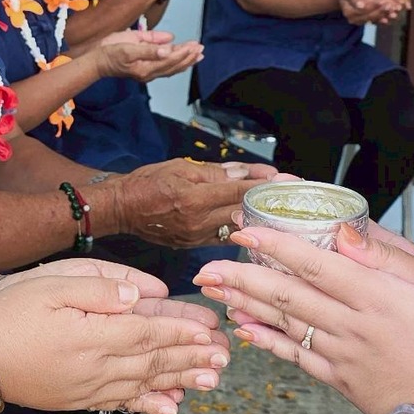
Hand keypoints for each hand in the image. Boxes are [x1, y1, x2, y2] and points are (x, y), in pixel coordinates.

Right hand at [0, 258, 227, 413]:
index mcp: (91, 333)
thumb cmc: (9, 313)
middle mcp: (95, 366)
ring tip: (212, 380)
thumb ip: (98, 288)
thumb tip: (141, 295)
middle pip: (154, 361)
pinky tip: (171, 409)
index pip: (148, 331)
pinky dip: (149, 406)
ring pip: (144, 384)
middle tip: (226, 355)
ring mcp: (87, 387)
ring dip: (181, 381)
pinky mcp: (78, 399)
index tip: (211, 327)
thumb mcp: (50, 284)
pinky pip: (121, 404)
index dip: (182, 330)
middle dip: (193, 357)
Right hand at [90, 28, 203, 82]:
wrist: (96, 61)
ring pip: (171, 68)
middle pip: (174, 66)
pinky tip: (181, 57)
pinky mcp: (144, 69)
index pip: (170, 60)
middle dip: (188, 57)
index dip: (183, 52)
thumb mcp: (128, 46)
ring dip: (185, 61)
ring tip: (197, 54)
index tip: (194, 45)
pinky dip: (176, 63)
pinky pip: (165, 68)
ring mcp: (147, 72)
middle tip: (200, 48)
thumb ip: (149, 47)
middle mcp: (149, 72)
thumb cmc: (109, 52)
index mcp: (146, 67)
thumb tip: (168, 47)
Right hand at [102, 157, 275, 248]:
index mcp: (194, 199)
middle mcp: (198, 222)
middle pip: (243, 211)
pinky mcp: (194, 245)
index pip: (239, 190)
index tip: (286, 179)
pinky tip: (257, 223)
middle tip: (292, 194)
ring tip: (281, 209)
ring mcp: (196, 237)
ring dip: (259, 217)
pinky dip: (241, 228)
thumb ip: (216, 172)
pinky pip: (224, 236)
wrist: (121, 208)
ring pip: (237, 227)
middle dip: (269, 201)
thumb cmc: (146, 184)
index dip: (265, 184)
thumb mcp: (180, 168)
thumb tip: (245, 172)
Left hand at [193, 219, 413, 413]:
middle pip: (288, 292)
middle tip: (205, 262)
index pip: (318, 263)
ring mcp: (342, 354)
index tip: (246, 230)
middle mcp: (353, 323)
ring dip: (245, 303)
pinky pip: (295, 355)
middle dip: (242, 274)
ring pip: (285, 321)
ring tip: (212, 288)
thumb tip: (401, 236)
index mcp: (383, 298)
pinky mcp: (340, 379)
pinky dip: (267, 340)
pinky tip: (243, 328)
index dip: (278, 244)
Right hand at [339, 0, 408, 26]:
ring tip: (395, 9)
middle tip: (392, 5)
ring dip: (386, 14)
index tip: (383, 1)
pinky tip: (393, 15)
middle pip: (370, 16)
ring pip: (375, 19)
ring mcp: (360, 22)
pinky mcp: (366, 22)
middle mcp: (354, 20)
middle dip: (382, 11)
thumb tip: (361, 5)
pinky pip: (376, 20)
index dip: (373, 6)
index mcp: (349, 12)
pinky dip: (385, 17)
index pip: (363, 10)